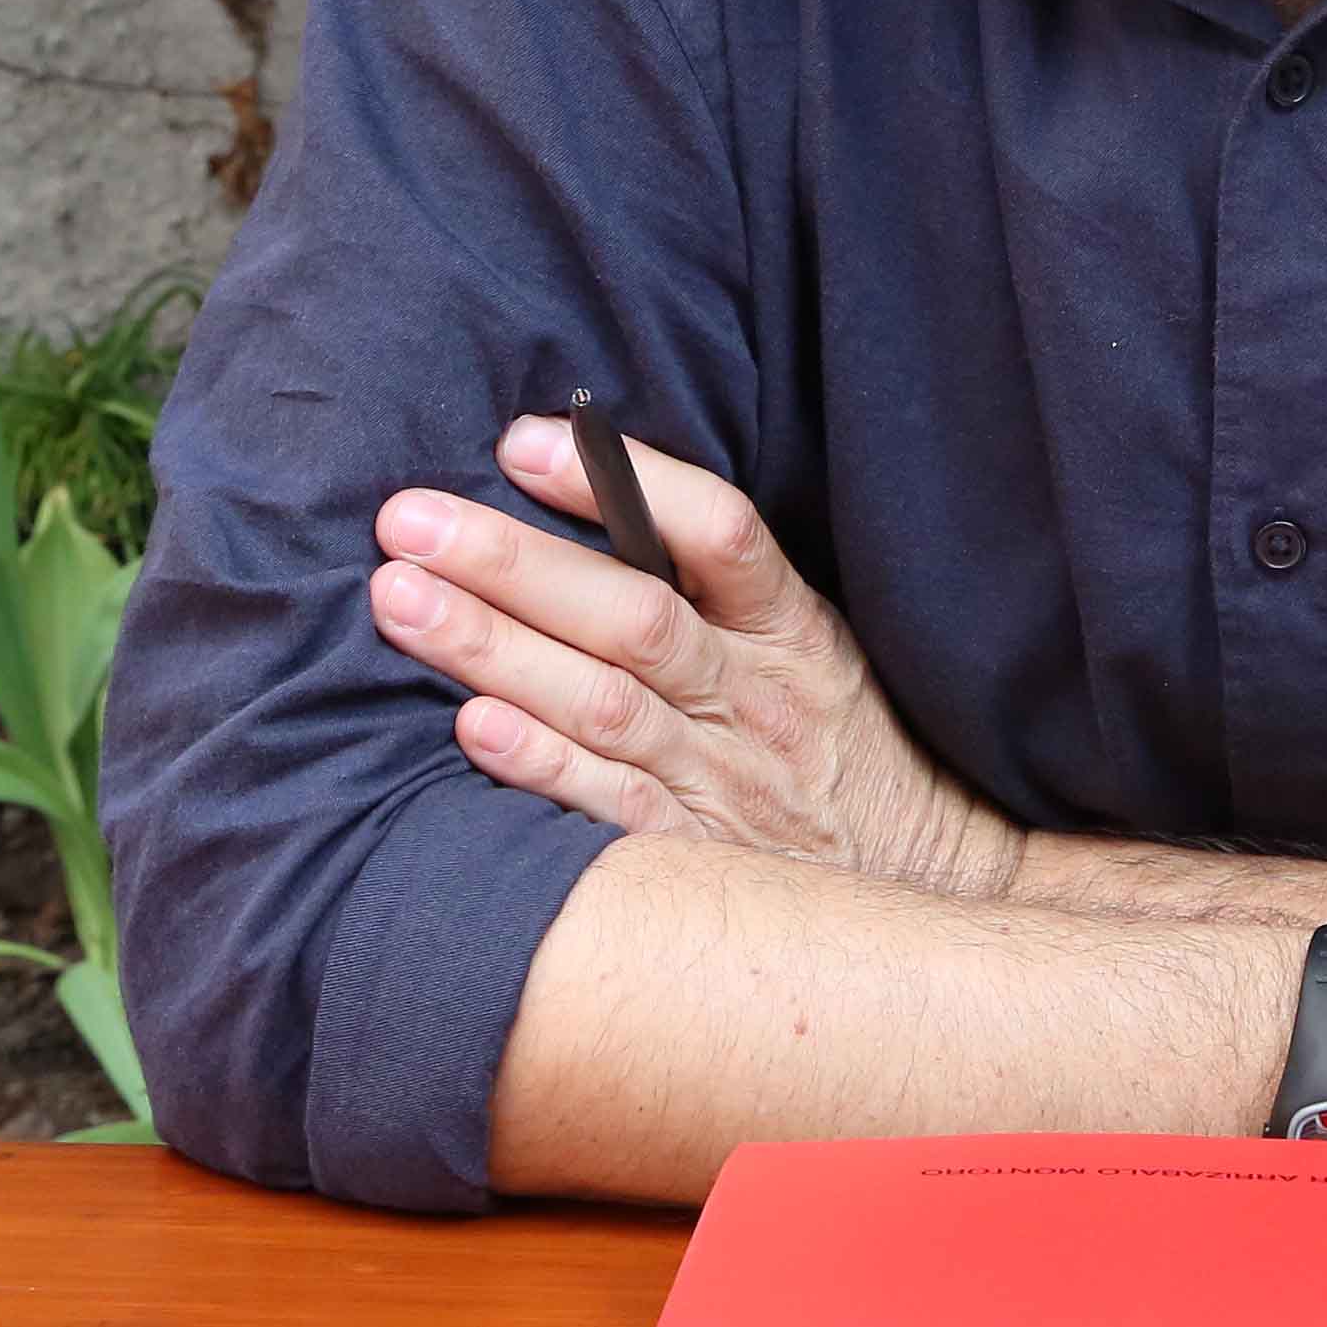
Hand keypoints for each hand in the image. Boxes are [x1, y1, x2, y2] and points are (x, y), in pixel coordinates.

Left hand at [368, 413, 1027, 903]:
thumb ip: (716, 581)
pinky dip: (541, 767)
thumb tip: (587, 484)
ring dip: (494, 650)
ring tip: (400, 600)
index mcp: (791, 627)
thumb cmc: (835, 742)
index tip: (520, 441)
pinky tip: (470, 727)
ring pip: (602, 704)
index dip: (619, 481)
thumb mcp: (810, 644)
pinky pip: (610, 808)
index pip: (717, 531)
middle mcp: (755, 698)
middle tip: (407, 519)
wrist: (926, 885)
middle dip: (511, 561)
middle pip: (631, 616)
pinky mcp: (693, 858)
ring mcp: (723, 783)